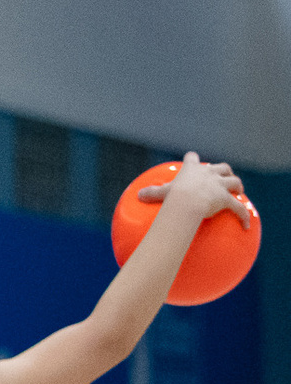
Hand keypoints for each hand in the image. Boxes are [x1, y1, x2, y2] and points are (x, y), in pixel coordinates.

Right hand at [137, 151, 254, 229]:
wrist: (188, 201)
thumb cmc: (173, 196)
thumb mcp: (160, 194)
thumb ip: (151, 194)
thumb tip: (137, 195)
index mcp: (192, 170)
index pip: (192, 159)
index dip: (192, 159)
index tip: (191, 159)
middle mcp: (209, 174)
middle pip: (222, 168)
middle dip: (224, 171)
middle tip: (225, 176)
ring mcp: (220, 186)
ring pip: (234, 182)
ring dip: (237, 186)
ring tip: (239, 191)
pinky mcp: (227, 199)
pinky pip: (238, 208)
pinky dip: (243, 215)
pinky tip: (246, 224)